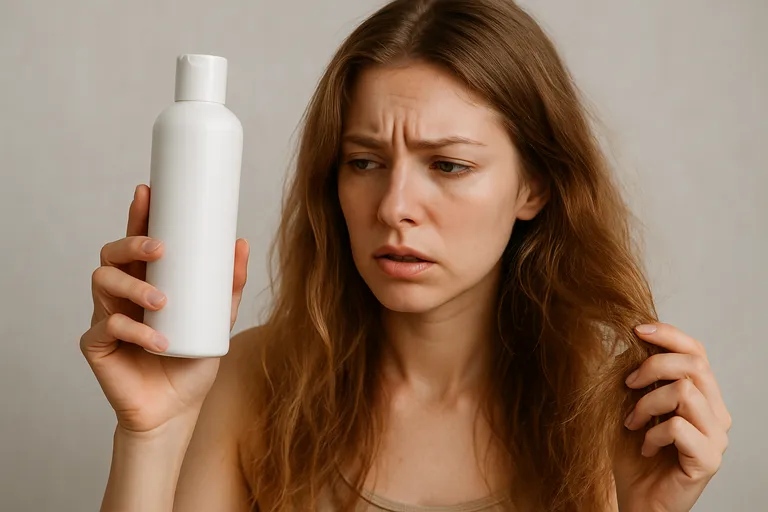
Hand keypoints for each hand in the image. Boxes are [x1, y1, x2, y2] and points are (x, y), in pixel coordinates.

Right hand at [80, 184, 249, 434]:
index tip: (148, 191)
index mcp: (147, 281)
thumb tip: (241, 244)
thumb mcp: (219, 321)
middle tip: (159, 249)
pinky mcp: (97, 344)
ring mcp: (106, 316)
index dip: (139, 215)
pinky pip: (108, 327)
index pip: (138, 240)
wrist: (176, 410)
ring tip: (162, 302)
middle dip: (132, 243)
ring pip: (103, 282)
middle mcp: (122, 293)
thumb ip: (229, 287)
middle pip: (112, 253)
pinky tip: (157, 342)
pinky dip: (135, 331)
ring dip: (134, 287)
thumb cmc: (192, 360)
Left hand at [614, 322, 730, 511]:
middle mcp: (717, 413)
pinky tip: (643, 446)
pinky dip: (652, 433)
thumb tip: (631, 338)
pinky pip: (678, 428)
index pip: (697, 351)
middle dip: (652, 366)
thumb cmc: (632, 451)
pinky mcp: (708, 460)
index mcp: (702, 395)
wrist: (635, 496)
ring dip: (647, 403)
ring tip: (632, 423)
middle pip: (694, 365)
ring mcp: (716, 437)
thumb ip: (639, 376)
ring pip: (684, 392)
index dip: (669, 334)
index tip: (636, 329)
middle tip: (626, 385)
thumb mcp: (631, 405)